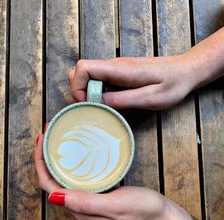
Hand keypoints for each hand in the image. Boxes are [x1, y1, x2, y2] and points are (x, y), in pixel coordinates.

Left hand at [35, 134, 223, 219]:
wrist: (160, 215)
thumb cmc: (141, 209)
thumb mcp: (115, 205)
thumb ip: (87, 203)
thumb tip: (54, 197)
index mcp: (79, 208)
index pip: (49, 185)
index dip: (41, 163)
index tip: (42, 140)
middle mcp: (79, 204)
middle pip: (52, 179)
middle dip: (45, 156)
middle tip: (48, 133)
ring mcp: (88, 198)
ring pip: (63, 176)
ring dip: (56, 157)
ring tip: (56, 137)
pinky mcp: (97, 192)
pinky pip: (77, 175)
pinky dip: (71, 161)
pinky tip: (75, 150)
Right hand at [68, 55, 195, 109]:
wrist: (186, 71)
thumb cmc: (172, 84)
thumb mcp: (150, 98)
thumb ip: (123, 100)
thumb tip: (98, 103)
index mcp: (119, 69)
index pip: (83, 68)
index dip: (78, 87)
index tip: (87, 104)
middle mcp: (114, 66)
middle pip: (80, 73)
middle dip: (82, 93)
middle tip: (98, 109)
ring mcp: (116, 70)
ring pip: (90, 80)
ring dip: (95, 97)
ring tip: (115, 108)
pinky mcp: (120, 76)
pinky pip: (103, 85)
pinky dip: (106, 97)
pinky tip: (122, 105)